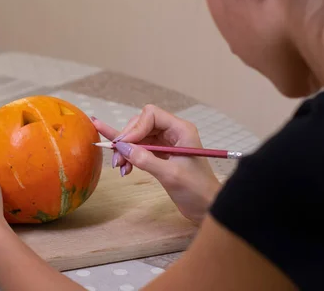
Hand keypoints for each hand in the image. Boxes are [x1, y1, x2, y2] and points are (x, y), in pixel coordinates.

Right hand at [92, 105, 221, 224]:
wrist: (207, 207)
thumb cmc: (196, 189)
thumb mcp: (170, 175)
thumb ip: (146, 160)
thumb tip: (122, 148)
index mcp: (181, 130)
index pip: (151, 115)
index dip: (135, 128)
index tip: (123, 145)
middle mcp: (173, 132)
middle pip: (142, 125)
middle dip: (127, 139)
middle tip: (117, 158)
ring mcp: (166, 144)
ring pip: (139, 138)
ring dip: (126, 150)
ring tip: (120, 167)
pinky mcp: (161, 156)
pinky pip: (141, 150)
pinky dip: (131, 157)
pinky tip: (123, 167)